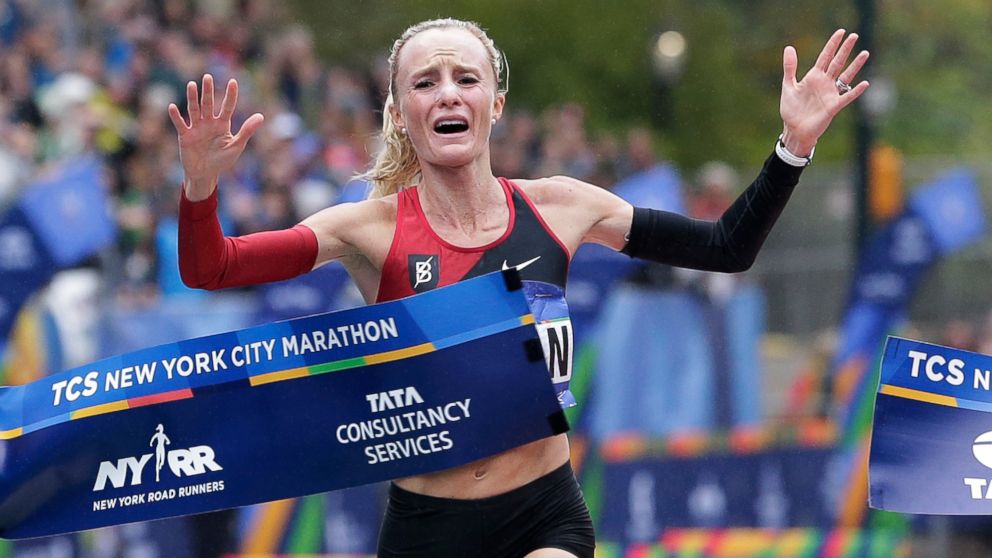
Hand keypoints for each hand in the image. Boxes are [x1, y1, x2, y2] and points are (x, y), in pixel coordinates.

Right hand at [168, 74, 263, 200]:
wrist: (205, 174)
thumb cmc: (222, 160)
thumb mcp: (236, 145)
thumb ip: (247, 131)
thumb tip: (261, 116)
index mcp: (222, 124)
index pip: (227, 107)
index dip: (230, 95)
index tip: (233, 81)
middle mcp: (208, 123)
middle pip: (208, 104)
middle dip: (208, 91)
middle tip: (208, 76)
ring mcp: (196, 128)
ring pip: (194, 110)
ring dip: (192, 98)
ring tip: (192, 85)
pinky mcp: (185, 136)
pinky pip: (180, 124)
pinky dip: (176, 116)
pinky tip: (173, 107)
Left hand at [780, 29, 869, 155]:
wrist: (794, 130)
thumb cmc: (791, 110)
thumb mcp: (788, 86)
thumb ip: (790, 68)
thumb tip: (789, 47)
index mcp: (814, 77)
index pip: (825, 57)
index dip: (832, 44)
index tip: (841, 32)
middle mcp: (824, 83)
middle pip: (837, 62)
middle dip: (845, 50)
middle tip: (854, 36)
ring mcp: (830, 94)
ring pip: (845, 76)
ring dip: (855, 66)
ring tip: (865, 53)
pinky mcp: (833, 107)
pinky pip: (846, 97)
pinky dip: (855, 91)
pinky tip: (864, 83)